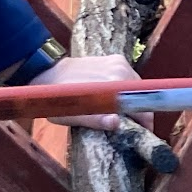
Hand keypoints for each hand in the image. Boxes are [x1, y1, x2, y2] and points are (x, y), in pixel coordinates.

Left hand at [32, 54, 149, 129]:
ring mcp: (120, 62)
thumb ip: (96, 120)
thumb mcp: (73, 115)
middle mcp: (122, 70)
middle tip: (128, 125)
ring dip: (132, 101)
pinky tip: (113, 96)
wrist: (46, 71)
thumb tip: (116, 123)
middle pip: (142, 97)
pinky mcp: (117, 59)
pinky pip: (130, 78)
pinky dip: (126, 89)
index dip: (145, 122)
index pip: (143, 108)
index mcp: (114, 85)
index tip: (143, 132)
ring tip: (119, 111)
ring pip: (137, 88)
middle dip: (138, 112)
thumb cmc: (58, 98)